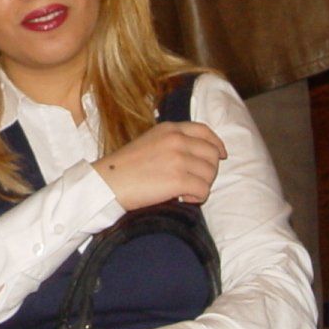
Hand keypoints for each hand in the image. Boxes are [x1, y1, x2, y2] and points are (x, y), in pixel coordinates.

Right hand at [93, 121, 225, 209]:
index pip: (205, 132)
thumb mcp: (149, 142)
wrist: (107, 183)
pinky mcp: (178, 179)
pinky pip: (203, 190)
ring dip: (202, 186)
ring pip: (210, 174)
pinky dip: (197, 198)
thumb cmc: (124, 167)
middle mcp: (177, 140)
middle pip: (212, 155)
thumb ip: (172, 141)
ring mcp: (178, 159)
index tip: (221, 155)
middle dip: (209, 171)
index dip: (216, 144)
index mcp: (170, 129)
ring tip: (186, 192)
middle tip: (195, 182)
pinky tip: (183, 199)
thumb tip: (196, 155)